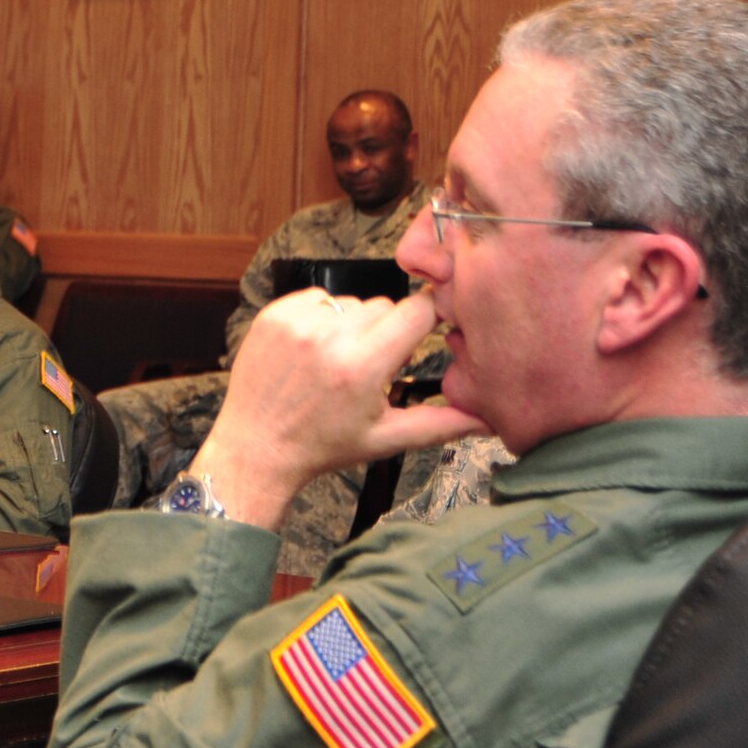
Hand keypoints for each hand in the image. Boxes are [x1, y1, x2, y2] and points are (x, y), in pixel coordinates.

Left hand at [193, 289, 488, 528]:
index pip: (418, 311)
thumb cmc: (321, 446)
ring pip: (352, 302)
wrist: (256, 449)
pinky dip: (322, 317)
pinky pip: (318, 298)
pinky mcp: (273, 315)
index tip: (422, 334)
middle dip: (386, 332)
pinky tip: (314, 350)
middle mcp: (329, 338)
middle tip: (370, 367)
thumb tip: (492, 419)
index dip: (426, 320)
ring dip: (353, 325)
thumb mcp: (386, 438)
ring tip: (338, 362)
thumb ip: (442, 423)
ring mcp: (297, 323)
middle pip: (386, 306)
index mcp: (362, 366)